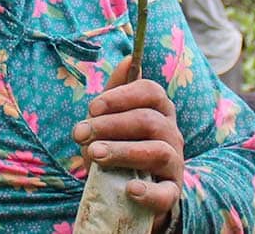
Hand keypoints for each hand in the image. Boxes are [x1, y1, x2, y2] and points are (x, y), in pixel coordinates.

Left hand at [72, 56, 183, 227]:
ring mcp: (174, 165)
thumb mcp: (113, 122)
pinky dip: (148, 192)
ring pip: (157, 152)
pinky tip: (129, 189)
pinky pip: (165, 194)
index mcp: (159, 111)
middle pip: (148, 120)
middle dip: (110, 125)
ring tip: (93, 154)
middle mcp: (172, 135)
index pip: (150, 92)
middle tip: (80, 134)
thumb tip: (129, 59)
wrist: (126, 195)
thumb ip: (116, 94)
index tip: (92, 107)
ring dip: (122, 151)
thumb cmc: (120, 150)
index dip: (120, 96)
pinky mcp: (170, 194)